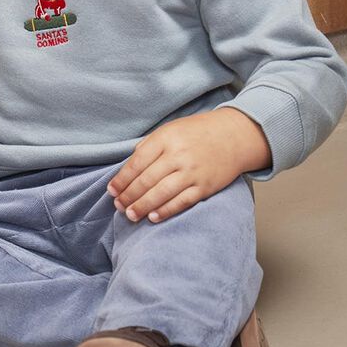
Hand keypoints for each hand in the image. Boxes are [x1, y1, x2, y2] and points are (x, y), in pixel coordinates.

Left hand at [108, 108, 270, 222]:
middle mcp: (178, 155)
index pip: (137, 162)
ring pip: (161, 194)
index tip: (112, 190)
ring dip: (142, 206)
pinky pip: (182, 202)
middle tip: (118, 206)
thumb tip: (129, 166)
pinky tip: (152, 217)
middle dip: (129, 196)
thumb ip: (150, 146)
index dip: (122, 179)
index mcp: (166, 138)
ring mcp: (192, 172)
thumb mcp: (170, 129)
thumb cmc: (197, 132)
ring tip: (130, 214)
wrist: (234, 136)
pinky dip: (165, 211)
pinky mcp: (205, 187)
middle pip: (146, 180)